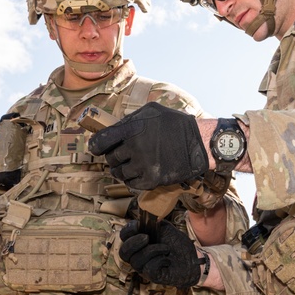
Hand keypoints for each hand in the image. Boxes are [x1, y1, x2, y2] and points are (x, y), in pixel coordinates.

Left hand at [88, 102, 207, 189]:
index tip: (97, 148)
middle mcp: (135, 147)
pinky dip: (132, 179)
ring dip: (122, 169)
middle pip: (110, 158)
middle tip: (122, 155)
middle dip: (114, 156)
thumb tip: (112, 129)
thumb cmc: (174, 124)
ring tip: (131, 164)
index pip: (101, 141)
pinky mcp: (152, 179)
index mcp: (132, 128)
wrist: (198, 142)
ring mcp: (143, 165)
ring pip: (119, 173)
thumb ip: (129, 120)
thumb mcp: (151, 111)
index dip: (96, 145)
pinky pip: (131, 184)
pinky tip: (139, 172)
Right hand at [119, 220, 202, 288]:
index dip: (127, 231)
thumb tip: (145, 216)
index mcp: (139, 242)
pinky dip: (159, 260)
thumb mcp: (165, 228)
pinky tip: (167, 259)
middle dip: (133, 243)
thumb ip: (154, 222)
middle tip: (147, 237)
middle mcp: (138, 256)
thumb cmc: (178, 244)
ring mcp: (144, 268)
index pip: (123, 237)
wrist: (193, 258)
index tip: (137, 226)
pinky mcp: (153, 277)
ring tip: (166, 248)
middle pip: (123, 252)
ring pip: (136, 261)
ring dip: (152, 251)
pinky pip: (149, 268)